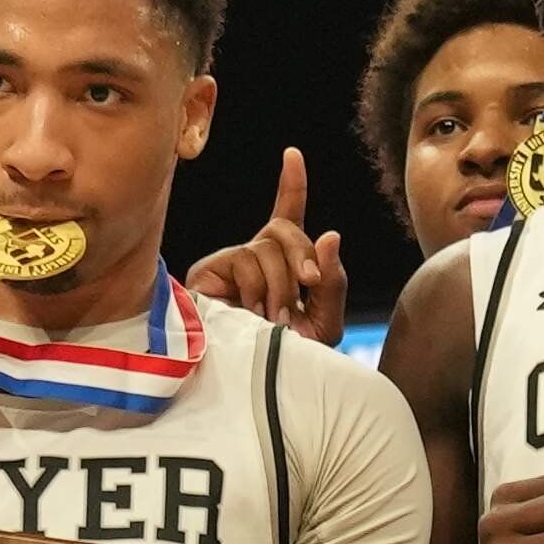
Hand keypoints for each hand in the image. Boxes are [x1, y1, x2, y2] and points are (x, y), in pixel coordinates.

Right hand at [183, 151, 350, 344]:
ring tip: (274, 318)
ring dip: (280, 285)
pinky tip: (252, 314)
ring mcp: (231, 265)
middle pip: (284, 227)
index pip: (288, 217)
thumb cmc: (291, 361)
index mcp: (284, 265)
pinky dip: (257, 289)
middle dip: (303, 254)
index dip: (291, 184)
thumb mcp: (325, 323)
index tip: (293, 156)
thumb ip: (334, 282)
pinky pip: (244, 261)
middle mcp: (255, 258)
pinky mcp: (209, 274)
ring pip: (266, 247)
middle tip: (309, 286)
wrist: (258, 387)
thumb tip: (329, 235)